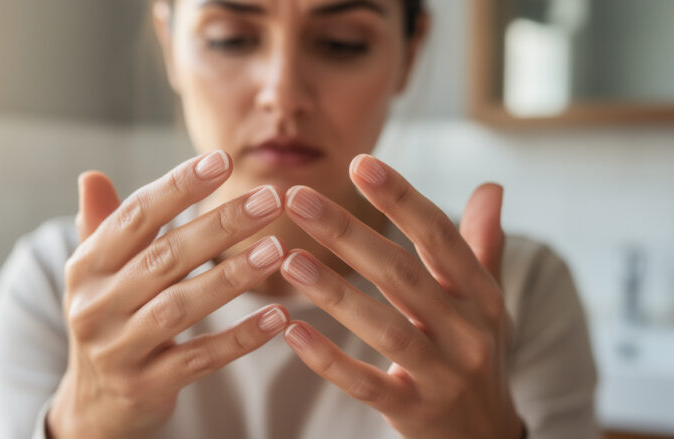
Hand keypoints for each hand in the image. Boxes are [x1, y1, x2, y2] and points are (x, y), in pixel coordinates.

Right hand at [47, 151, 289, 438]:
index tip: (224, 160)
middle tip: (269, 200)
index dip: (179, 186)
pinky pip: (201, 358)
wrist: (94, 403)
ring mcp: (119, 350)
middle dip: (221, 225)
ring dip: (233, 276)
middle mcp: (95, 306)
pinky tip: (278, 317)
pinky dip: (241, 338)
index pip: (135, 217)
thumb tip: (92, 175)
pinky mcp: (147, 386)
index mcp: (86, 267)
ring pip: (182, 306)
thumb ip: (101, 225)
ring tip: (277, 249)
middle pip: (165, 257)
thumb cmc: (109, 320)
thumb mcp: (96, 274)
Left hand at [279, 155, 522, 438]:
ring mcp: (441, 374)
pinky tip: (291, 330)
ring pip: (383, 328)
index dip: (400, 198)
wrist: (485, 436)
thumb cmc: (475, 351)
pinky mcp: (413, 412)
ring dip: (333, 292)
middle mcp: (467, 331)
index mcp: (480, 294)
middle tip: (297, 198)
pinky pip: (365, 385)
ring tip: (287, 260)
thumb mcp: (485, 299)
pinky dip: (328, 359)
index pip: (439, 237)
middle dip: (347, 233)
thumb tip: (492, 186)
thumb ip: (481, 244)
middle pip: (401, 274)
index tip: (359, 163)